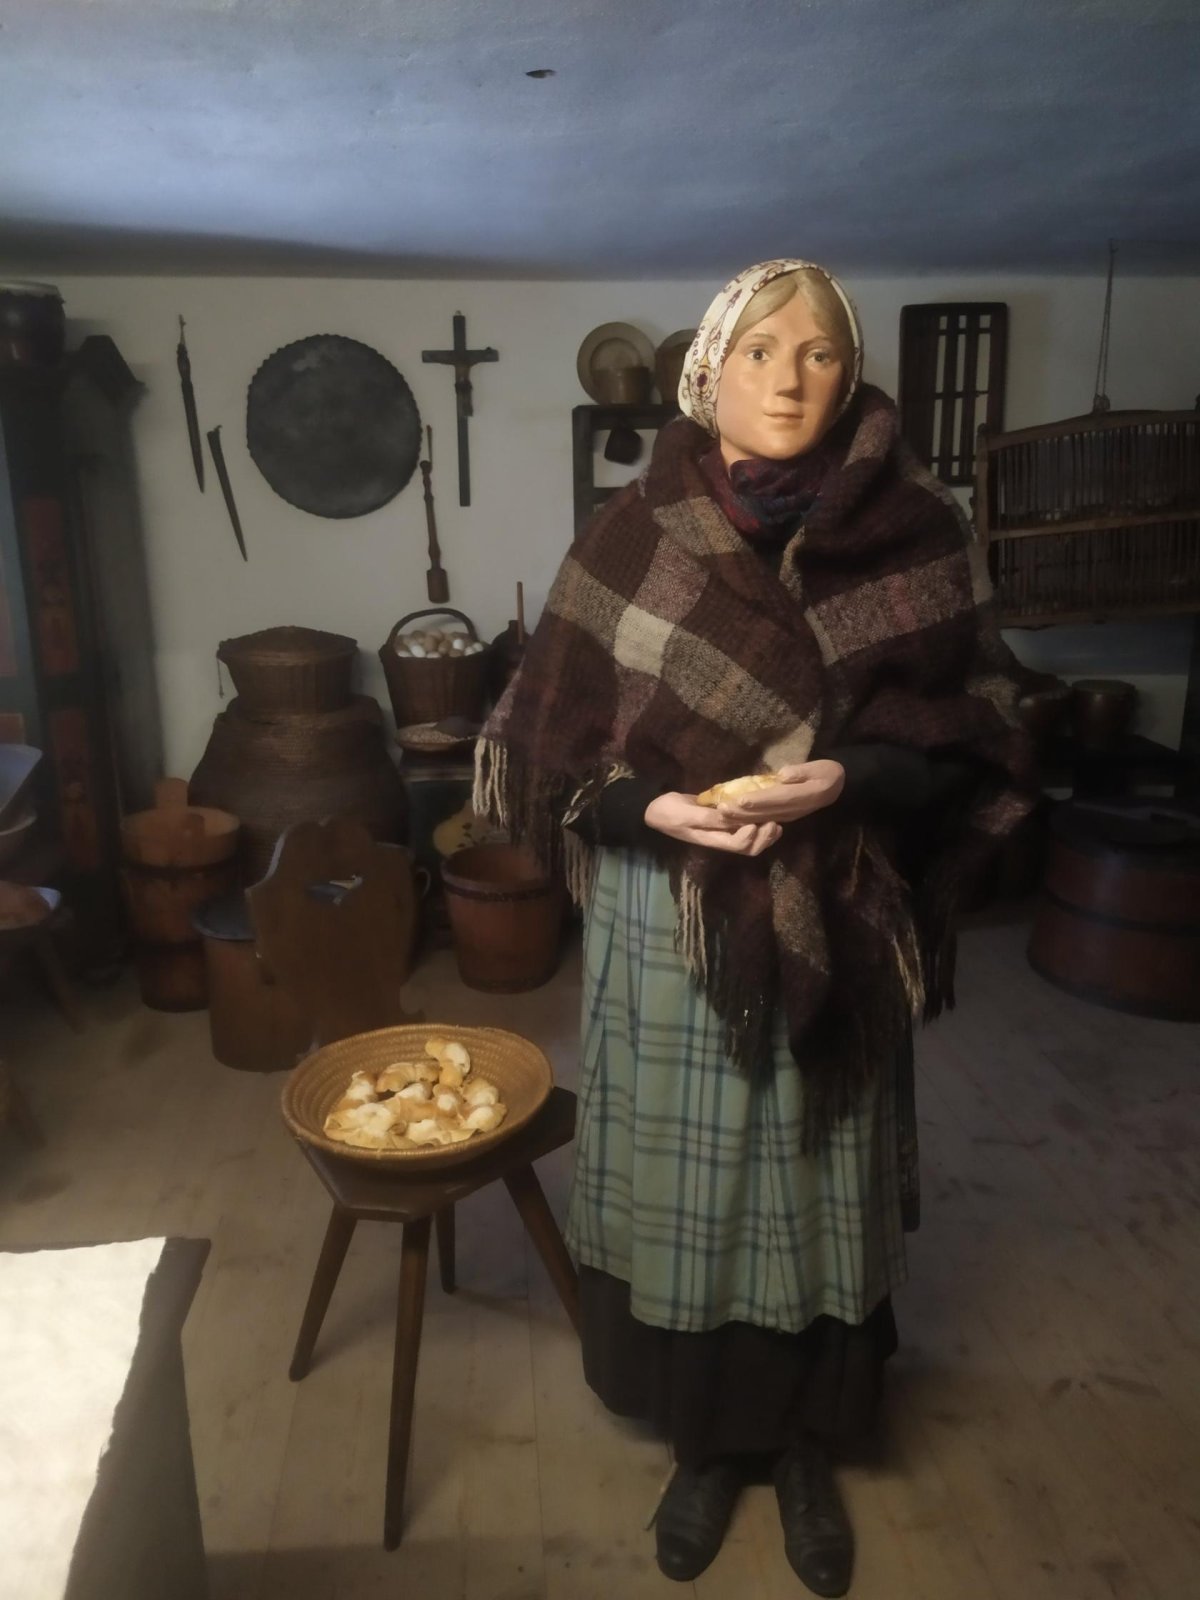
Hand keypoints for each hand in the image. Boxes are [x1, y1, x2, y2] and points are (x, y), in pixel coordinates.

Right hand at [644, 791, 781, 855]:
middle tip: (774, 822)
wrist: (656, 809)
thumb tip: (731, 817)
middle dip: (765, 838)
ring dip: (766, 834)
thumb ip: (708, 817)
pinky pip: (745, 828)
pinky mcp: (724, 823)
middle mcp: (721, 839)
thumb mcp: (687, 814)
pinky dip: (758, 824)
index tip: (755, 821)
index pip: (739, 845)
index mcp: (712, 840)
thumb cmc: (669, 812)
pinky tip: (765, 814)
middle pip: (750, 848)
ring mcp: (723, 832)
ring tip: (776, 820)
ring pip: (751, 841)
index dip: (751, 836)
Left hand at [715, 760, 845, 824]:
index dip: (757, 800)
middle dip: (742, 812)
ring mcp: (787, 815)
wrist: (837, 787)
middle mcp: (792, 809)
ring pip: (761, 819)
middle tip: (721, 808)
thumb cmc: (827, 773)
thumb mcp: (819, 767)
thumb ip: (801, 771)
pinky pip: (764, 819)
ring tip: (723, 814)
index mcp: (801, 796)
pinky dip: (748, 819)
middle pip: (764, 812)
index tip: (739, 799)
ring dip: (741, 818)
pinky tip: (734, 817)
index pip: (776, 798)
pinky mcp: (783, 817)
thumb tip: (783, 774)